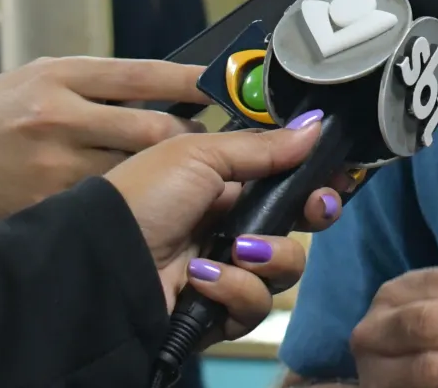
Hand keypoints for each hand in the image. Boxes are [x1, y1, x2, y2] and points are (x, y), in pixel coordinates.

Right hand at [0, 56, 210, 232]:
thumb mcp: (41, 75)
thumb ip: (102, 81)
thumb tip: (174, 85)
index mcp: (60, 78)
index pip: (145, 76)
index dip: (196, 82)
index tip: (231, 89)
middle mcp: (58, 120)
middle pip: (153, 129)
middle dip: (191, 136)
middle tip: (213, 140)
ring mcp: (52, 170)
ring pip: (137, 172)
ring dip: (168, 173)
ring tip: (184, 173)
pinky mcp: (47, 209)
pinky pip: (108, 204)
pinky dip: (134, 201)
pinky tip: (146, 202)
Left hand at [105, 111, 346, 341]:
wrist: (101, 261)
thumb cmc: (143, 196)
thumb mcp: (199, 155)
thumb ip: (263, 146)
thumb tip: (317, 124)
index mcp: (225, 188)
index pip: (287, 185)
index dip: (315, 183)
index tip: (336, 178)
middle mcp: (229, 229)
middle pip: (297, 227)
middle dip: (313, 216)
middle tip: (316, 210)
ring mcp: (224, 273)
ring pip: (284, 269)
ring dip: (268, 258)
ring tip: (234, 252)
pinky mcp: (216, 313)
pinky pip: (252, 305)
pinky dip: (234, 291)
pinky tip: (204, 280)